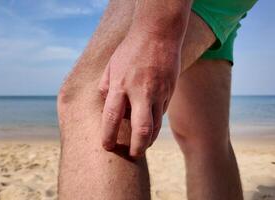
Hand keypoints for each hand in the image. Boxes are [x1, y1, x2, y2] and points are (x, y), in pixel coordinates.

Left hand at [98, 29, 180, 157]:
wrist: (159, 33)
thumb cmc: (131, 49)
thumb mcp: (111, 65)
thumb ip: (106, 86)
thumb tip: (104, 104)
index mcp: (120, 85)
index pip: (112, 118)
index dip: (108, 136)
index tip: (106, 146)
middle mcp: (140, 92)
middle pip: (141, 129)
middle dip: (137, 148)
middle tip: (133, 155)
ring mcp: (158, 92)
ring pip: (156, 125)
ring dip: (149, 139)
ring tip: (142, 146)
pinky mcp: (169, 91)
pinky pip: (161, 112)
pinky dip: (155, 122)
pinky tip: (150, 125)